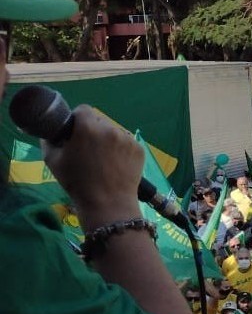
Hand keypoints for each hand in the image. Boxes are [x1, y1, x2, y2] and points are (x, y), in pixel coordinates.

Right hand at [42, 105, 143, 222]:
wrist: (108, 204)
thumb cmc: (77, 183)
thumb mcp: (53, 161)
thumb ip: (49, 140)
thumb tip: (52, 131)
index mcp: (88, 127)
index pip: (83, 110)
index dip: (77, 120)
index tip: (75, 132)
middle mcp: (110, 128)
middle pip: (99, 121)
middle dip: (93, 131)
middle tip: (89, 149)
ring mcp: (127, 139)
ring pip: (114, 132)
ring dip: (108, 139)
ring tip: (104, 159)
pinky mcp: (139, 149)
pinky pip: (127, 143)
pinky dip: (121, 149)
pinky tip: (116, 164)